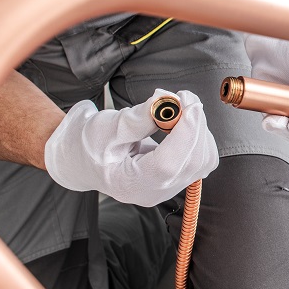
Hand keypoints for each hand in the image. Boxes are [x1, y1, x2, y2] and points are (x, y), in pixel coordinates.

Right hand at [44, 89, 218, 205]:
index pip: (168, 164)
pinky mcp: (179, 178)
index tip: (189, 103)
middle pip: (192, 162)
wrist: (84, 157)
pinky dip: (199, 135)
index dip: (185, 133)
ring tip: (177, 109)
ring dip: (199, 128)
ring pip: (204, 159)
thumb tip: (168, 102)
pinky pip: (203, 158)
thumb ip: (138, 119)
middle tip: (182, 97)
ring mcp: (169, 188)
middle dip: (195, 125)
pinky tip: (182, 123)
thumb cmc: (90, 144)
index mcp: (131, 184)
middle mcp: (155, 192)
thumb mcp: (107, 127)